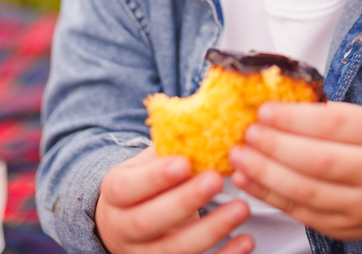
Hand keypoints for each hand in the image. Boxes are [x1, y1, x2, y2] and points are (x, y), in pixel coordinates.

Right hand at [96, 148, 253, 253]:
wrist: (125, 224)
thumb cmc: (145, 185)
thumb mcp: (147, 163)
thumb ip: (169, 148)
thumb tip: (207, 119)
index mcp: (116, 192)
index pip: (128, 187)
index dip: (155, 177)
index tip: (184, 163)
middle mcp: (124, 227)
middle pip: (148, 221)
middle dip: (184, 201)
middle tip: (215, 180)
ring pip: (173, 250)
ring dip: (210, 230)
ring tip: (241, 209)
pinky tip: (245, 241)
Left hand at [229, 101, 361, 240]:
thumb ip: (326, 114)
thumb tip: (274, 104)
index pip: (335, 124)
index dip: (295, 118)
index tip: (264, 110)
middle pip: (319, 160)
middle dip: (276, 146)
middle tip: (247, 133)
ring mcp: (361, 205)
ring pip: (306, 191)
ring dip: (265, 173)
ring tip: (239, 156)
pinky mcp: (342, 228)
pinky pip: (299, 212)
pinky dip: (268, 195)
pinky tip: (247, 180)